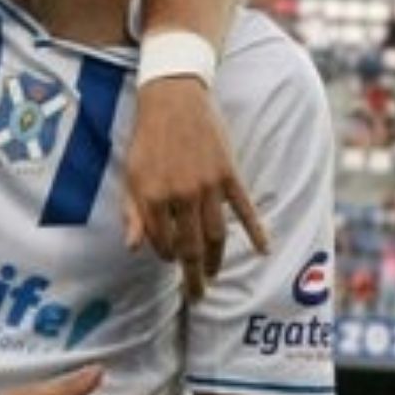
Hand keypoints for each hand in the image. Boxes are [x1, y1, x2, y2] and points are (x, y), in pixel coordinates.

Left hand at [122, 77, 267, 300]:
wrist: (173, 99)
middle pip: (189, 247)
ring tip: (213, 276)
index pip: (161, 242)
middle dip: (192, 275)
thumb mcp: (130, 174)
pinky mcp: (228, 174)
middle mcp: (180, 195)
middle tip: (196, 295)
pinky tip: (264, 249)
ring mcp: (207, 186)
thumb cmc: (147, 138)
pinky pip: (244, 209)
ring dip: (215, 260)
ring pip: (215, 235)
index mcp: (151, 196)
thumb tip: (133, 248)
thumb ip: (132, 212)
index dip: (165, 256)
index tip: (169, 260)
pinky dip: (256, 230)